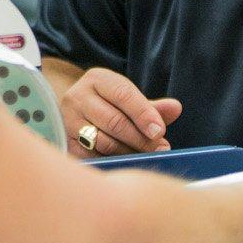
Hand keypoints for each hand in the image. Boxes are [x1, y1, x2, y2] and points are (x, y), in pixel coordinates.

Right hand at [59, 68, 181, 159]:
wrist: (74, 111)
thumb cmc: (108, 105)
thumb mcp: (128, 99)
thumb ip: (151, 107)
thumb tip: (176, 108)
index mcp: (97, 80)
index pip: (123, 95)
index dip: (143, 114)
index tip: (160, 132)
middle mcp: (78, 97)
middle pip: (114, 121)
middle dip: (140, 138)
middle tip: (159, 149)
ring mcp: (69, 121)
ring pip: (103, 142)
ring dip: (129, 152)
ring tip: (146, 156)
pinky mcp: (66, 143)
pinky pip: (93, 157)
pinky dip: (113, 162)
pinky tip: (127, 162)